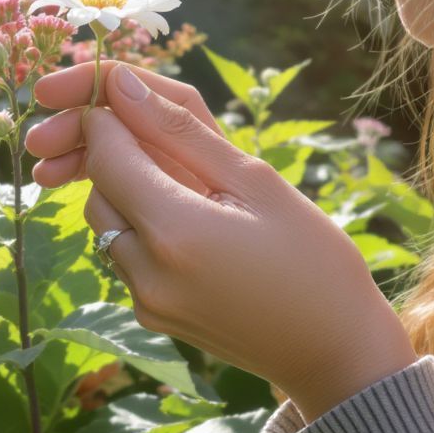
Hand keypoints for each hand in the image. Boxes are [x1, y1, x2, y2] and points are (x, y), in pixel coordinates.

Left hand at [25, 60, 418, 422]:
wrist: (336, 350)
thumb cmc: (313, 257)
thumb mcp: (254, 178)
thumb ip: (178, 128)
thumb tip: (118, 82)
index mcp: (174, 232)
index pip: (106, 153)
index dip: (103, 113)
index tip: (120, 86)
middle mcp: (146, 273)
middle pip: (96, 188)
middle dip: (109, 147)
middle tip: (138, 119)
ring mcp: (145, 301)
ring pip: (103, 221)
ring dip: (123, 185)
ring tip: (177, 167)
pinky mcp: (152, 316)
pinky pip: (122, 253)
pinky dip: (138, 220)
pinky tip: (183, 209)